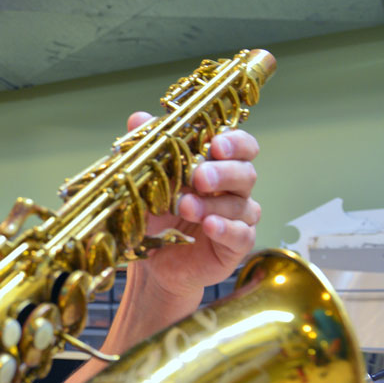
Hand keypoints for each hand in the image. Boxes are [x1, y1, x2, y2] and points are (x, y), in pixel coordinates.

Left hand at [110, 112, 261, 344]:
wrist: (152, 264)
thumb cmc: (155, 218)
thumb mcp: (145, 184)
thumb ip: (147, 151)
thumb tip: (138, 118)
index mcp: (216, 167)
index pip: (240, 146)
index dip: (234, 142)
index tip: (215, 144)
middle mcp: (232, 190)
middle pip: (245, 173)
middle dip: (223, 172)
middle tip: (199, 177)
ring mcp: (238, 218)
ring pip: (242, 204)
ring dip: (213, 204)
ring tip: (185, 207)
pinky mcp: (236, 245)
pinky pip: (242, 235)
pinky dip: (227, 229)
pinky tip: (210, 226)